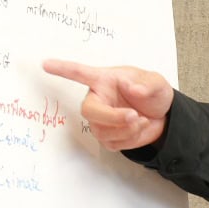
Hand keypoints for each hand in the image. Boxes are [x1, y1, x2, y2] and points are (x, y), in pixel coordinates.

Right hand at [42, 59, 173, 150]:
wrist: (163, 114)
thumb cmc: (152, 93)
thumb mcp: (156, 83)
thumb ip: (146, 85)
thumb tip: (134, 90)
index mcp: (104, 81)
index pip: (79, 73)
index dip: (62, 69)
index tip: (46, 64)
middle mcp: (98, 100)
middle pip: (88, 111)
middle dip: (112, 117)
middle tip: (134, 115)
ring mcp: (100, 120)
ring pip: (102, 131)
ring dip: (126, 129)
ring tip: (142, 119)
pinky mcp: (108, 137)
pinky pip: (113, 143)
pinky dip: (131, 138)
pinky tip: (139, 127)